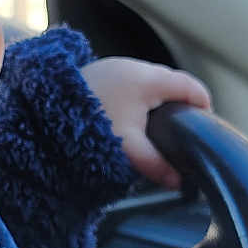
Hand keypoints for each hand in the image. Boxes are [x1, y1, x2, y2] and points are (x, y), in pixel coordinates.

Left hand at [81, 58, 210, 189]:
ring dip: (157, 99)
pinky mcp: (99, 72)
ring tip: (158, 125)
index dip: (203, 105)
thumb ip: (156, 164)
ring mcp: (115, 67)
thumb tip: (177, 181)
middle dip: (181, 104)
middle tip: (183, 129)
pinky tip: (131, 116)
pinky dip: (138, 96)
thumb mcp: (127, 149)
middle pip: (171, 82)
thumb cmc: (86, 126)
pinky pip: (130, 82)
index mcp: (147, 80)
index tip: (205, 124)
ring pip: (149, 81)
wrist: (43, 112)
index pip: (191, 87)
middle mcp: (133, 67)